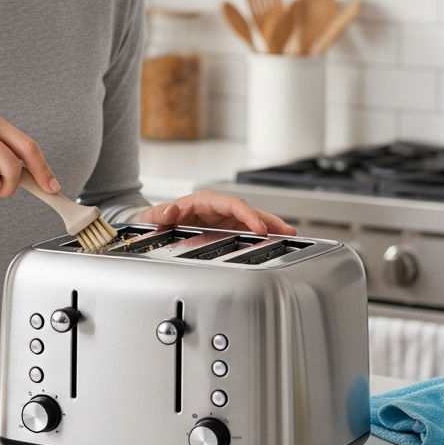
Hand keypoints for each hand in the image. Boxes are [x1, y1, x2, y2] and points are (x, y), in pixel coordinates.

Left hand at [137, 190, 296, 235]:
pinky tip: (276, 243)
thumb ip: (160, 214)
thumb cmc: (159, 217)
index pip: (232, 204)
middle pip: (248, 211)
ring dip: (271, 228)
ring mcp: (224, 219)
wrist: (158, 224)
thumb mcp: (153, 216)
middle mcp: (218, 208)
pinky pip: (248, 231)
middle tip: (287, 231)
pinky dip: (263, 237)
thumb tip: (170, 212)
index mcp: (204, 201)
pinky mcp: (227, 230)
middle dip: (269, 220)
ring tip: (290, 236)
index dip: (248, 215)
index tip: (259, 227)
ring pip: (252, 221)